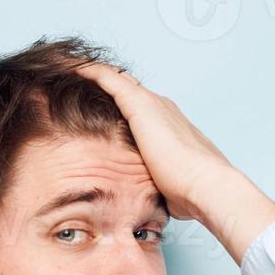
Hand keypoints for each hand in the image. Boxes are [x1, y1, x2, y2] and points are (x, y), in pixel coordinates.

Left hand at [76, 63, 274, 261]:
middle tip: (78, 82)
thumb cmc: (191, 192)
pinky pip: (107, 78)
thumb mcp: (168, 186)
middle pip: (128, 88)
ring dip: (93, 74)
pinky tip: (71, 70)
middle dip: (105, 85)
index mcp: (169, 126)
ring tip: (69, 70)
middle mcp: (161, 108)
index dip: (121, 107)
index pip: (140, 109)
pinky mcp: (139, 104)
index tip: (100, 109)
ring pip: (115, 78)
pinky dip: (89, 72)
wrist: (206, 184)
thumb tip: (147, 204)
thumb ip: (155, 185)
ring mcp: (151, 104)